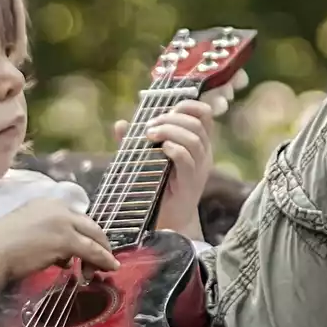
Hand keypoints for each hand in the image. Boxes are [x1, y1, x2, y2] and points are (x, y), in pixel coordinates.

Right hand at [0, 197, 119, 281]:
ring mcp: (63, 222)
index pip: (75, 217)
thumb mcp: (27, 233)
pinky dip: (103, 259)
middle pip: (89, 225)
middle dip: (99, 243)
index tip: (87, 248)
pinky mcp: (67, 239)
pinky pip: (92, 251)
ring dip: (102, 254)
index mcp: (47, 203)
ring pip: (93, 237)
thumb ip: (48, 239)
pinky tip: (108, 267)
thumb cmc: (1, 246)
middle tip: (103, 258)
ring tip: (105, 268)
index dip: (84, 233)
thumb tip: (65, 258)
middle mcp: (58, 208)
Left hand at [113, 100, 217, 240]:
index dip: (189, 106)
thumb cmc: (157, 188)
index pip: (205, 116)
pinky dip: (173, 149)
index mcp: (197, 144)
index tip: (169, 108)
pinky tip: (160, 149)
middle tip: (149, 127)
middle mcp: (203, 154)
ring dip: (170, 131)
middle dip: (171, 119)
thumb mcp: (145, 160)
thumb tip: (121, 124)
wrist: (166, 221)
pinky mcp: (190, 183)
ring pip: (193, 139)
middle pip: (197, 124)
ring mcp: (199, 169)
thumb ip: (134, 142)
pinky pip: (187, 160)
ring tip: (150, 135)